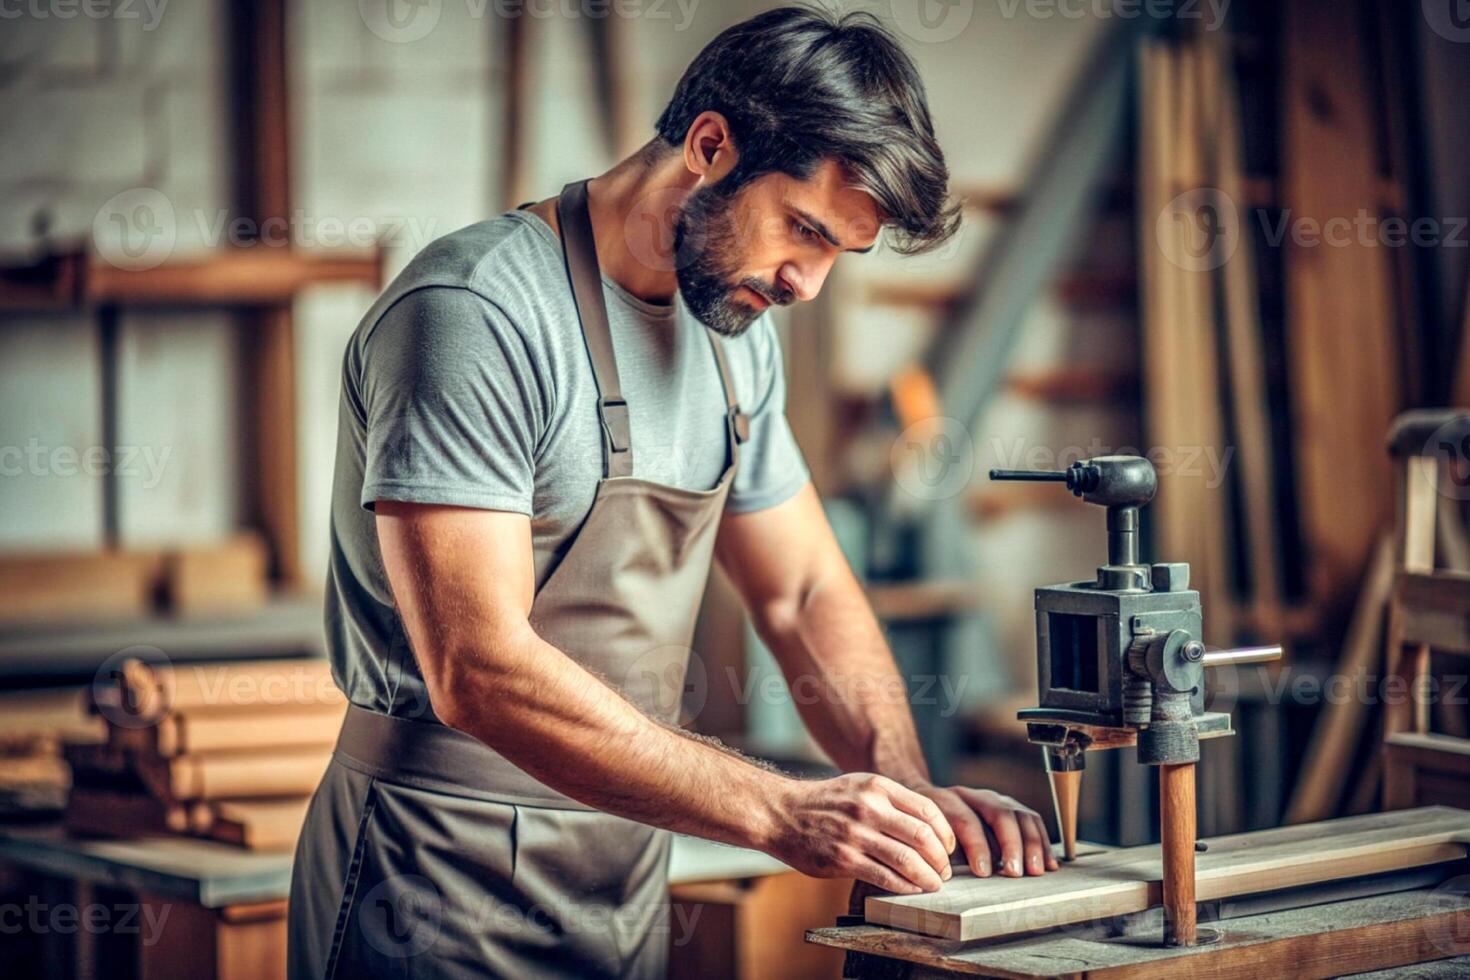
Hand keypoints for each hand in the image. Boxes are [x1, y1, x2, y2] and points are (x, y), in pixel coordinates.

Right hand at [764, 773, 958, 894]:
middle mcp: (869, 808)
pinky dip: (904, 887)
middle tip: (945, 871)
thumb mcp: (860, 785)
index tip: (949, 847)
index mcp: (877, 787)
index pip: (927, 810)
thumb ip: (891, 800)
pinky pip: (885, 877)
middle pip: (923, 836)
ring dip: (928, 877)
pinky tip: (911, 889)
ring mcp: (856, 834)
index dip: (946, 833)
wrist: (781, 813)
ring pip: (907, 860)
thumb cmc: (825, 802)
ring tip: (933, 884)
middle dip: (941, 859)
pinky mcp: (843, 859)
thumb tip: (929, 825)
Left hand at [912, 784, 1058, 877]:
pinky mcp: (1012, 808)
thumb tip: (946, 877)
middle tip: (1015, 873)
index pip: (967, 821)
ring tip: (1036, 871)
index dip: (977, 848)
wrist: (928, 801)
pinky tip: (1049, 864)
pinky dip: (1043, 843)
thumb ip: (936, 853)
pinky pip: (1033, 822)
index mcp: (949, 801)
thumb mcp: (926, 838)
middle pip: (1001, 814)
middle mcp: (976, 796)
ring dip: (1032, 845)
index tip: (984, 873)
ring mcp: (997, 799)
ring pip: (1021, 816)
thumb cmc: (928, 829)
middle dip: (1011, 846)